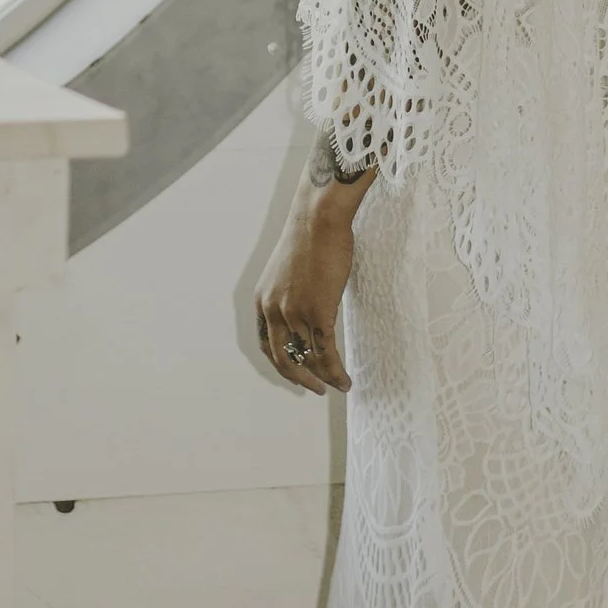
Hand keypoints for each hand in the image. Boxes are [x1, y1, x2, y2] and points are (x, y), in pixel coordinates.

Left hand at [256, 179, 363, 394]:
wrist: (318, 218)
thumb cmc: (310, 237)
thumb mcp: (288, 271)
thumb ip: (291, 294)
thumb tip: (307, 307)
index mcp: (262, 301)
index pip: (267, 344)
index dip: (281, 363)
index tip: (295, 373)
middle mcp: (273, 310)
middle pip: (283, 358)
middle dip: (299, 378)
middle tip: (314, 389)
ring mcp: (294, 312)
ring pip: (307, 358)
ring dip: (322, 377)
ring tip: (336, 386)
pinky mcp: (317, 311)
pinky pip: (325, 351)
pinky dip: (335, 370)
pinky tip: (344, 380)